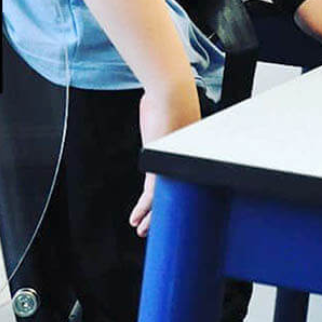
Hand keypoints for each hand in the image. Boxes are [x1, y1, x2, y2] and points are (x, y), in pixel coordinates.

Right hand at [128, 78, 200, 237]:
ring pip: (163, 200)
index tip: (166, 201)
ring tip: (144, 231)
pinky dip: (144, 211)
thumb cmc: (166, 92)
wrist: (171, 90)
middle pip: (176, 193)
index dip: (173, 191)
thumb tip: (152, 99)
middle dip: (165, 210)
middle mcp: (183, 161)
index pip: (179, 176)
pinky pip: (152, 197)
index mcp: (185, 147)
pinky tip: (136, 220)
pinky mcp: (161, 167)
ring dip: (153, 218)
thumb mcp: (161, 105)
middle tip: (159, 226)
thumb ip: (158, 111)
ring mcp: (173, 166)